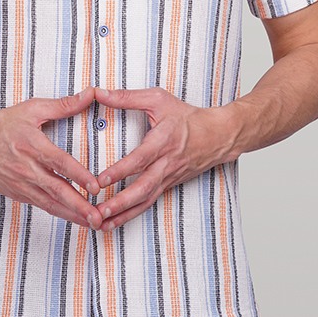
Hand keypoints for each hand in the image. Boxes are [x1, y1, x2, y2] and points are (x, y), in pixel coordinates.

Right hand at [0, 88, 102, 228]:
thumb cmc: (0, 125)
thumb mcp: (31, 109)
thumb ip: (63, 105)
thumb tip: (90, 94)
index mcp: (32, 145)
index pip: (59, 163)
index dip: (79, 175)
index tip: (96, 187)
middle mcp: (26, 168)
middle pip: (56, 190)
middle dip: (79, 205)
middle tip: (98, 216)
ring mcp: (20, 185)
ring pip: (50, 204)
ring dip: (72, 215)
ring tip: (92, 223)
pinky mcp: (17, 194)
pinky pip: (41, 206)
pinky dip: (58, 213)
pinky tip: (74, 218)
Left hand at [93, 87, 242, 230]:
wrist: (218, 135)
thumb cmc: (187, 116)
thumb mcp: (158, 99)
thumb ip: (127, 97)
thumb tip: (99, 93)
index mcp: (163, 141)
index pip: (140, 159)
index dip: (121, 170)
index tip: (101, 180)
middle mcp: (166, 163)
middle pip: (143, 188)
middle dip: (120, 202)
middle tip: (99, 211)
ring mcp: (168, 177)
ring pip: (145, 200)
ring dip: (124, 214)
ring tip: (102, 224)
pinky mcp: (168, 185)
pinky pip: (149, 202)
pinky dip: (132, 214)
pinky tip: (115, 222)